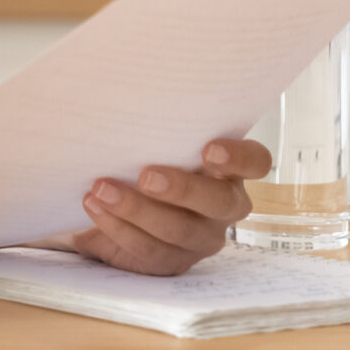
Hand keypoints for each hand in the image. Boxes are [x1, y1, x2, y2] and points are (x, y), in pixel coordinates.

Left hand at [71, 138, 271, 275]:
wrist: (107, 201)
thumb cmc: (137, 157)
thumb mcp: (148, 139)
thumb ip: (152, 124)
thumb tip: (112, 89)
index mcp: (227, 169)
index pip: (255, 161)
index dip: (239, 157)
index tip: (209, 149)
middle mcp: (222, 205)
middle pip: (219, 201)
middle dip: (182, 189)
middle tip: (146, 175)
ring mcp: (200, 237)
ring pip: (179, 230)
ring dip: (137, 209)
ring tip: (101, 189)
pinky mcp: (170, 260)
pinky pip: (150, 250)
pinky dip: (118, 227)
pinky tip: (95, 207)